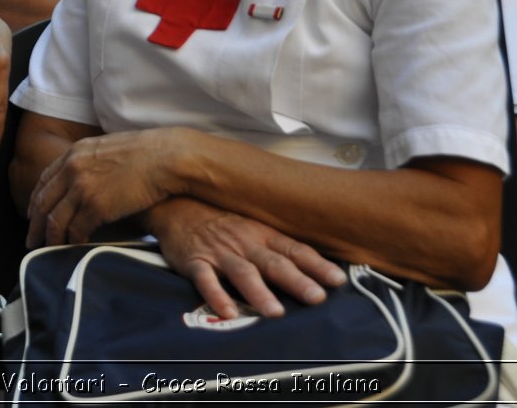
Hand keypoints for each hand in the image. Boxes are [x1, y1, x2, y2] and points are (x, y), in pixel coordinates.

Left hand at [26, 127, 186, 245]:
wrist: (167, 157)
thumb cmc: (147, 153)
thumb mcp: (108, 148)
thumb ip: (91, 161)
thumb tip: (88, 176)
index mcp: (75, 152)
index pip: (45, 179)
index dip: (36, 199)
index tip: (33, 213)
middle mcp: (73, 168)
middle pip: (43, 201)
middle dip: (35, 224)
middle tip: (31, 240)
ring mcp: (83, 187)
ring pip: (55, 219)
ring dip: (50, 238)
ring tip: (49, 249)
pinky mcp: (97, 206)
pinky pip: (76, 230)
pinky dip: (73, 241)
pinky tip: (74, 247)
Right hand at [151, 197, 346, 319]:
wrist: (178, 204)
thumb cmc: (223, 220)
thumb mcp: (255, 227)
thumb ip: (281, 248)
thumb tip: (318, 270)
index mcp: (263, 235)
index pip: (295, 251)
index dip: (317, 265)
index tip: (338, 280)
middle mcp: (245, 243)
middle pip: (274, 264)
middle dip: (297, 281)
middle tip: (317, 298)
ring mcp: (219, 252)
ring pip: (242, 273)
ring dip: (260, 292)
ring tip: (276, 312)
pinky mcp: (195, 261)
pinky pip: (206, 280)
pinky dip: (216, 296)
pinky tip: (228, 312)